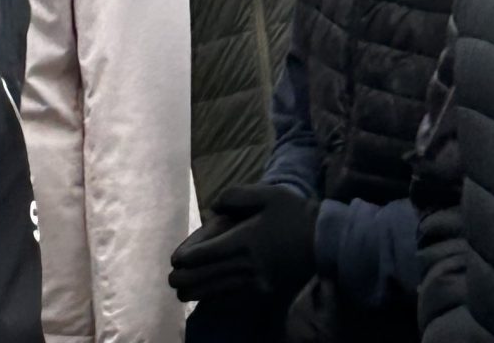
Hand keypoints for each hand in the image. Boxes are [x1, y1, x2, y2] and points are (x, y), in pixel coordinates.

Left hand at [169, 185, 317, 301]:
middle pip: (211, 276)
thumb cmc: (292, 213)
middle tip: (171, 281)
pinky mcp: (267, 291)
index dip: (189, 259)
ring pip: (221, 291)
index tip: (174, 261)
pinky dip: (219, 300)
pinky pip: (237, 299)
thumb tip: (213, 208)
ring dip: (200, 293)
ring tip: (182, 294)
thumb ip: (234, 196)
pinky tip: (208, 299)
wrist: (322, 240)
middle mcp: (249, 265)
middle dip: (189, 280)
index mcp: (246, 240)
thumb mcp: (265, 194)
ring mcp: (259, 282)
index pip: (210, 253)